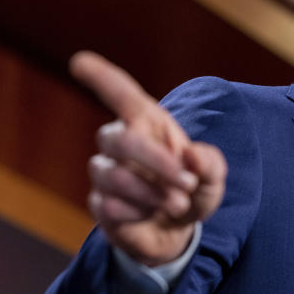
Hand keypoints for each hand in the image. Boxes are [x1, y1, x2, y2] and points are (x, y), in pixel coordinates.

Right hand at [71, 51, 226, 265]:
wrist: (178, 231)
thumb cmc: (192, 192)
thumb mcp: (213, 178)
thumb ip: (210, 164)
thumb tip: (191, 156)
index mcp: (149, 124)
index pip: (122, 95)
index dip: (102, 77)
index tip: (80, 61)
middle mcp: (121, 143)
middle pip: (121, 139)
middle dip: (157, 162)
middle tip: (188, 184)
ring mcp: (106, 173)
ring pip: (115, 176)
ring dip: (152, 194)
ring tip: (178, 204)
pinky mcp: (99, 204)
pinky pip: (111, 207)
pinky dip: (140, 214)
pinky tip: (150, 216)